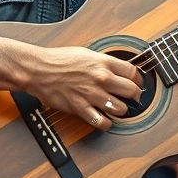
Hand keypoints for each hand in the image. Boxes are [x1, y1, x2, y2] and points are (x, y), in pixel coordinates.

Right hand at [23, 45, 143, 131]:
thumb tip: (116, 68)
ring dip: (121, 111)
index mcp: (103, 62)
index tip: (137, 83)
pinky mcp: (81, 108)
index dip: (138, 80)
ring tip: (116, 109)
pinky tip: (104, 119)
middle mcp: (101, 78)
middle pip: (131, 91)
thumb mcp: (86, 53)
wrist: (39, 70)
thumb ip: (103, 62)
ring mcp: (92, 94)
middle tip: (132, 99)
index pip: (133, 72)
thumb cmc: (58, 60)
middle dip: (134, 96)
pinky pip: (102, 122)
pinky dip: (106, 123)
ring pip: (120, 109)